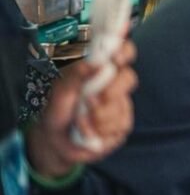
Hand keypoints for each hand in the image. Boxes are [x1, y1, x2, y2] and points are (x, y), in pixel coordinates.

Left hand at [26, 41, 137, 177]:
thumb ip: (76, 75)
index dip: (125, 51)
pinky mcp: (123, 124)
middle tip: (92, 98)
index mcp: (101, 70)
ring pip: (120, 104)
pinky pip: (117, 124)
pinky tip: (87, 130)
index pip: (123, 52)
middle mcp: (114, 85)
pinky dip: (97, 128)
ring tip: (80, 118)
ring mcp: (121, 104)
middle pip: (128, 77)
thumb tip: (94, 63)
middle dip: (111, 89)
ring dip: (96, 114)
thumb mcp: (60, 91)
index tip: (117, 57)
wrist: (55, 142)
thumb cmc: (57, 112)